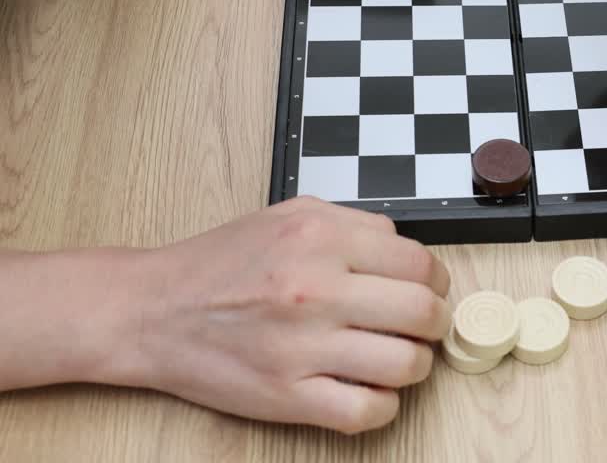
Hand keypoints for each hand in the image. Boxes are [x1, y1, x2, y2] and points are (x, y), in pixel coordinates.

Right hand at [125, 196, 450, 433]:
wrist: (150, 310)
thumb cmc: (221, 263)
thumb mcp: (290, 215)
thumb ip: (355, 225)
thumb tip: (407, 250)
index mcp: (320, 239)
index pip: (419, 265)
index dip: (434, 282)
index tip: (426, 291)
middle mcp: (315, 290)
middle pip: (423, 314)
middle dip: (433, 323)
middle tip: (421, 327)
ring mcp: (300, 347)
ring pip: (405, 365)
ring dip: (414, 366)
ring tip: (396, 358)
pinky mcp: (285, 396)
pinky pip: (366, 411)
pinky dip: (382, 406)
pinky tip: (369, 390)